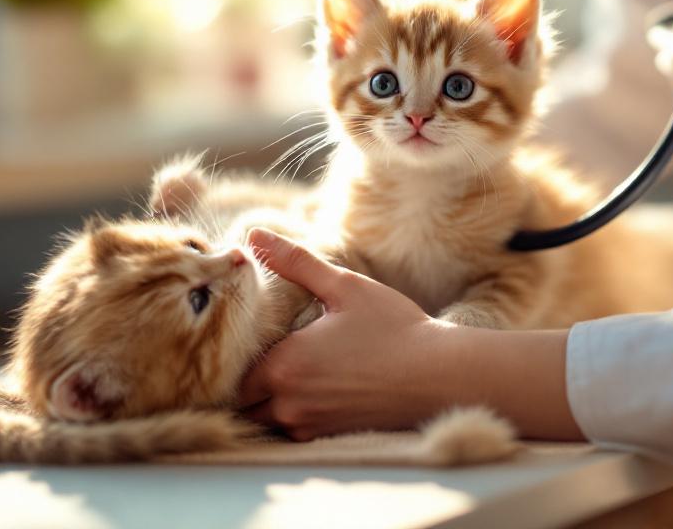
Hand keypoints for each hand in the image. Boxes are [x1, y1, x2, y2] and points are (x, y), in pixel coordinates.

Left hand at [238, 228, 456, 439]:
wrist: (439, 376)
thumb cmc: (394, 328)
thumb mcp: (345, 287)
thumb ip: (295, 263)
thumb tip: (254, 234)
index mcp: (284, 364)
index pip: (233, 367)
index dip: (239, 350)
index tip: (256, 332)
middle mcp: (288, 402)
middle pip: (243, 398)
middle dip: (249, 377)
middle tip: (271, 349)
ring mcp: (308, 425)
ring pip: (265, 416)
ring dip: (269, 397)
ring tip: (293, 366)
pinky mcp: (326, 437)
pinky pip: (291, 430)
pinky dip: (293, 411)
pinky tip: (316, 386)